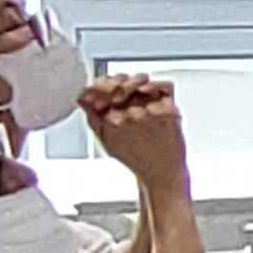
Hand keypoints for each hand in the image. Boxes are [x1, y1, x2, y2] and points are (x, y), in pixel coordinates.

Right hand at [82, 74, 190, 188]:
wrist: (161, 172)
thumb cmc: (136, 158)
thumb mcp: (106, 141)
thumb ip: (93, 118)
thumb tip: (84, 98)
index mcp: (111, 121)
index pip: (98, 90)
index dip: (100, 84)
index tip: (103, 83)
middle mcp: (129, 115)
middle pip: (119, 82)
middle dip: (118, 81)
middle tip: (121, 84)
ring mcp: (150, 111)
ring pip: (140, 81)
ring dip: (137, 81)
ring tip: (139, 89)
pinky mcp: (169, 110)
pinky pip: (163, 87)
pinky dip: (159, 85)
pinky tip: (154, 93)